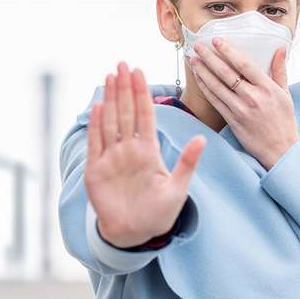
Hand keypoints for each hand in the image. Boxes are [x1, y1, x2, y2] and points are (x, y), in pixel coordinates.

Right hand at [85, 61, 206, 247]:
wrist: (135, 234)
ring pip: (111, 122)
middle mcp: (129, 150)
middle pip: (126, 112)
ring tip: (110, 77)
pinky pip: (97, 144)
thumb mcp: (179, 187)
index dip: (142, 94)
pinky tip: (98, 107)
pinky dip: (97, 126)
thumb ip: (188, 162)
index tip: (140, 72)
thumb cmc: (158, 212)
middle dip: (124, 88)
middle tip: (123, 64)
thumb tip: (202, 138)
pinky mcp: (96, 171)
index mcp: (149, 151)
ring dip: (110, 100)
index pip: (145, 115)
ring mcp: (111, 159)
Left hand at [189, 38, 299, 169]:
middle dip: (210, 57)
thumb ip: (280, 70)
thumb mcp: (286, 94)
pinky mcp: (232, 120)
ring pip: (217, 86)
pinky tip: (199, 78)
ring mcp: (240, 109)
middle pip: (226, 73)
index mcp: (267, 88)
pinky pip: (215, 101)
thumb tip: (280, 48)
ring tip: (193, 59)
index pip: (244, 64)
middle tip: (198, 46)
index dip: (228, 51)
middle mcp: (253, 97)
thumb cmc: (284, 121)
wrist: (280, 150)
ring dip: (203, 71)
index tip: (217, 40)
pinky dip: (206, 88)